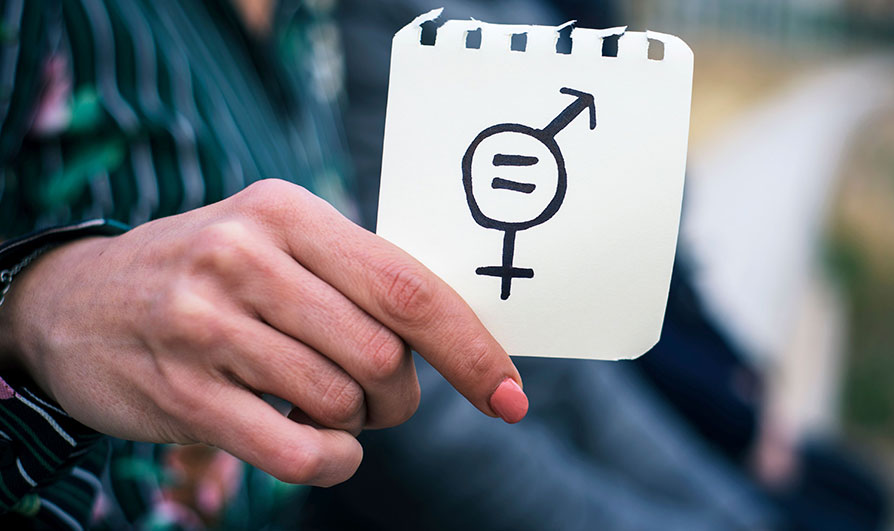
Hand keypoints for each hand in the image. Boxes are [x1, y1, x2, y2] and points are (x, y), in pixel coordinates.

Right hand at [0, 179, 527, 485]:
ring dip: (358, 423)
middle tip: (382, 396)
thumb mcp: (278, 243)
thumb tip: (464, 333)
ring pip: (341, 401)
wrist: (74, 302)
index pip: (408, 288)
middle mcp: (245, 258)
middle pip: (382, 354)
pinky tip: (324, 448)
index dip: (471, 348)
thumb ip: (359, 276)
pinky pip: (297, 448)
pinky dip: (331, 460)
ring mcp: (205, 324)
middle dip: (402, 393)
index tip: (510, 395)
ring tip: (328, 406)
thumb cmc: (212, 275)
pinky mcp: (181, 391)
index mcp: (288, 212)